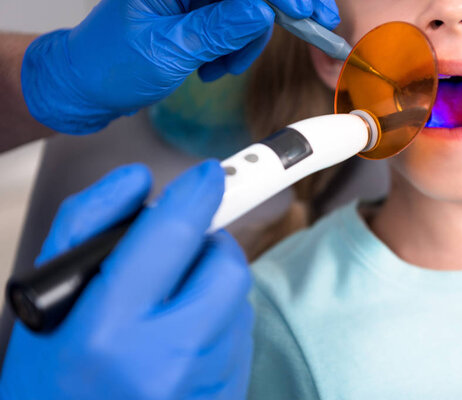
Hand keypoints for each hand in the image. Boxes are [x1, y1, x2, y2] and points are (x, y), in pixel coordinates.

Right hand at [0, 161, 253, 399]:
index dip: (197, 194)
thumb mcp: (47, 295)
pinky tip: (181, 343)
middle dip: (209, 247)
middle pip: (226, 267)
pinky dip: (218, 324)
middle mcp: (163, 363)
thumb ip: (88, 222)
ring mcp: (201, 388)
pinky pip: (242, 339)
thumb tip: (138, 181)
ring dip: (211, 289)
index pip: (173, 235)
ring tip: (169, 310)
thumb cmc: (49, 378)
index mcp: (107, 331)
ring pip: (238, 302)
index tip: (210, 176)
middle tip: (181, 254)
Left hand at [21, 0, 339, 133]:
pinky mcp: (198, 16)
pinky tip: (213, 66)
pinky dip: (235, 49)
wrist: (89, 87)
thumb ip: (217, 29)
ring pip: (248, 9)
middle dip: (279, 11)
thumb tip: (261, 12)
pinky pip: (235, 26)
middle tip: (314, 26)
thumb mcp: (168, 49)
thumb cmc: (110, 65)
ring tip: (220, 68)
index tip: (305, 12)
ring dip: (246, 43)